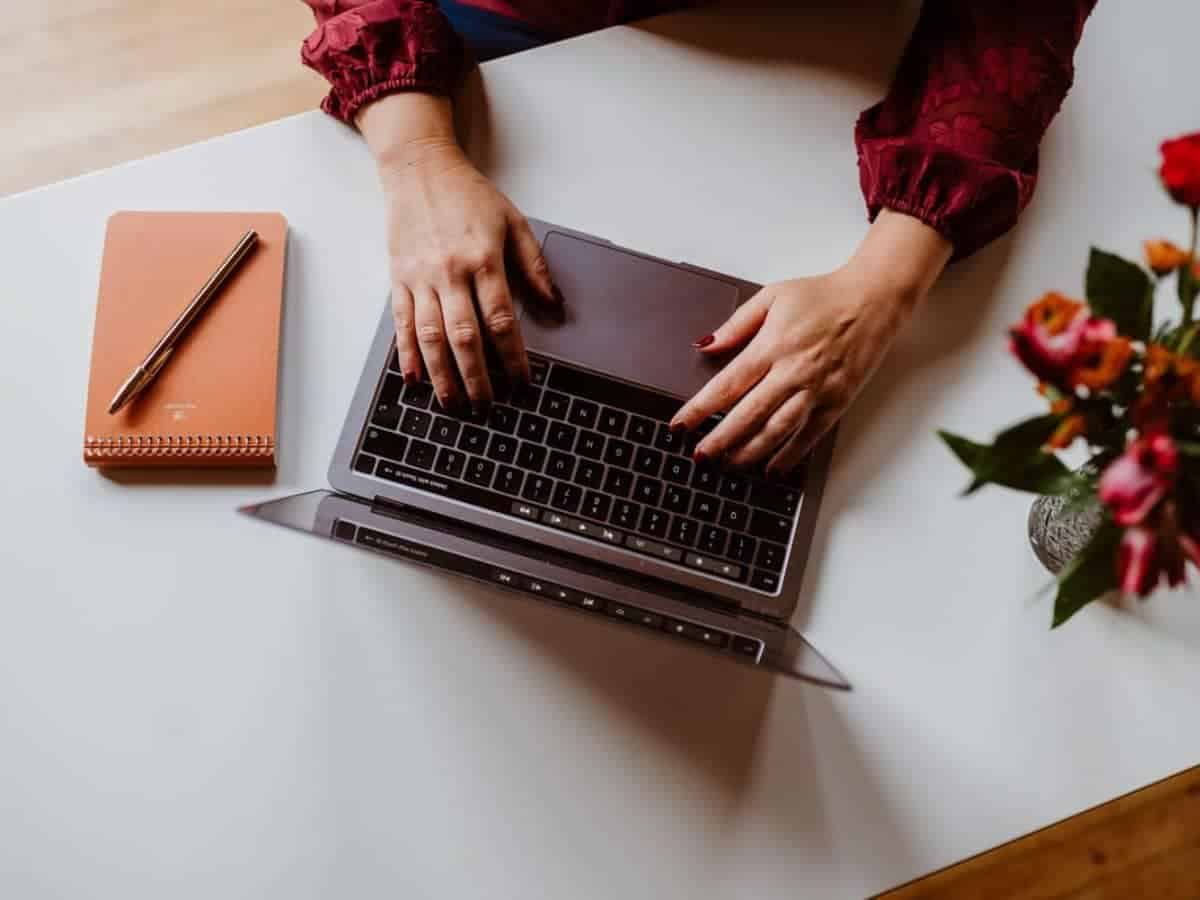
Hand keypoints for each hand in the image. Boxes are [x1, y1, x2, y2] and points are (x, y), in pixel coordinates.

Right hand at [360, 94, 557, 411]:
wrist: (419, 168)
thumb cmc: (468, 196)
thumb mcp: (514, 223)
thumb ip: (534, 266)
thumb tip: (555, 305)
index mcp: (484, 260)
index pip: (501, 320)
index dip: (513, 357)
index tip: (521, 382)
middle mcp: (450, 272)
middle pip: (465, 337)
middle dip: (477, 378)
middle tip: (487, 406)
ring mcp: (420, 278)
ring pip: (431, 337)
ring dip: (443, 375)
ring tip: (452, 404)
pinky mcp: (398, 279)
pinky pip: (402, 323)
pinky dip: (407, 354)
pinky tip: (414, 378)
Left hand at [670, 210, 951, 474]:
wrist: (873, 300)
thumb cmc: (822, 296)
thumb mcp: (772, 297)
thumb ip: (736, 324)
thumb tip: (705, 346)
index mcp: (773, 344)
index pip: (728, 383)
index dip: (701, 408)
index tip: (680, 424)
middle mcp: (793, 371)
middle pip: (748, 414)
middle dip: (720, 439)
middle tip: (699, 455)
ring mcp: (816, 389)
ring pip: (777, 430)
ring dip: (749, 452)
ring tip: (728, 465)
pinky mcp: (836, 401)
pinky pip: (809, 436)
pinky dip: (789, 455)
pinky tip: (771, 468)